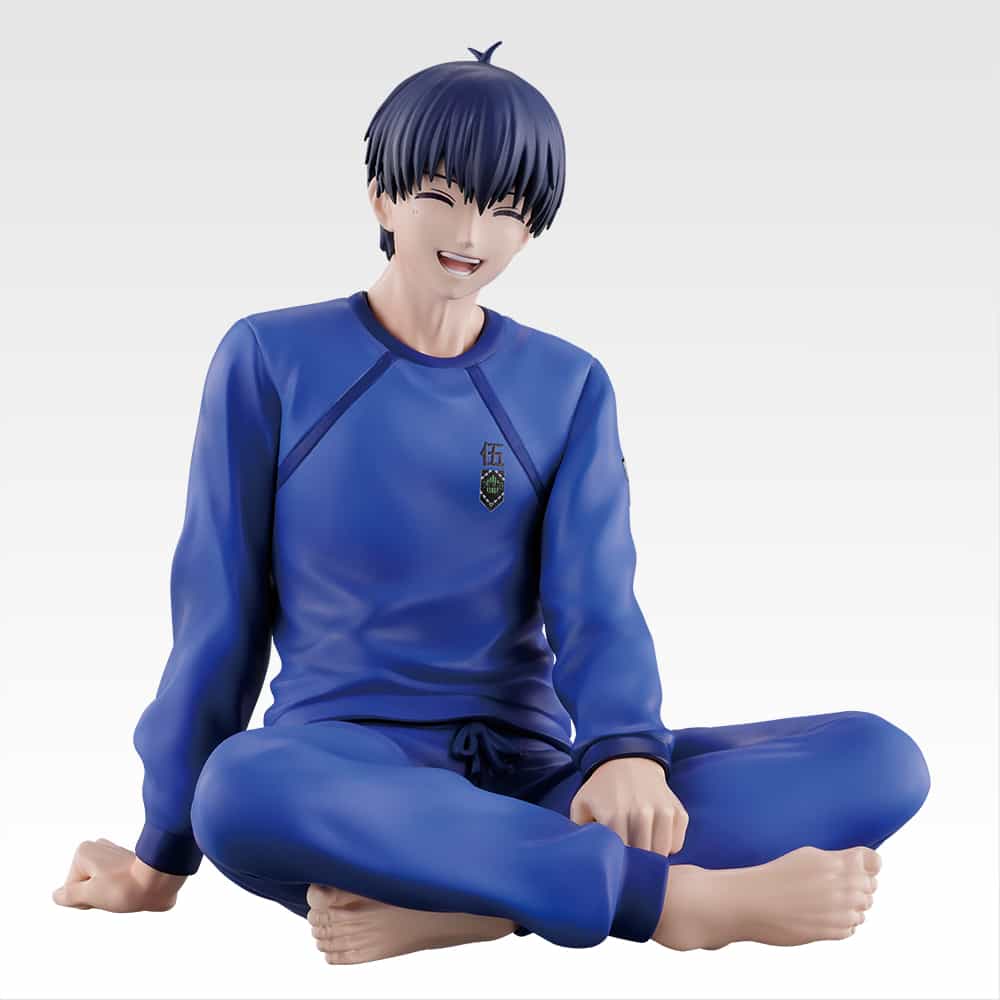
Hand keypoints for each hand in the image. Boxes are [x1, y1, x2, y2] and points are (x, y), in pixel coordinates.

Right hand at [52, 837, 186, 912]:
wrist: (161, 881)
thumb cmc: (125, 887)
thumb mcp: (89, 895)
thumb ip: (69, 895)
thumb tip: (58, 895)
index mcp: (84, 852)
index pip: (70, 890)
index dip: (84, 899)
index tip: (102, 892)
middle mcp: (97, 848)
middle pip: (84, 887)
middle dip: (96, 896)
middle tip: (113, 893)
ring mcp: (112, 855)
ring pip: (98, 887)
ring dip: (108, 896)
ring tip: (125, 891)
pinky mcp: (126, 862)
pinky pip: (113, 884)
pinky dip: (120, 891)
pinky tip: (132, 890)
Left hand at [570, 757, 687, 855]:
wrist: (628, 760)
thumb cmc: (602, 789)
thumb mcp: (581, 805)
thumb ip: (579, 833)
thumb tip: (585, 859)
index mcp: (614, 815)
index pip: (621, 858)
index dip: (618, 864)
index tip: (614, 862)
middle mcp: (641, 813)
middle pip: (643, 859)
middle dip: (636, 863)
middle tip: (629, 857)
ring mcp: (663, 812)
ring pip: (663, 854)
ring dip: (653, 855)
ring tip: (641, 845)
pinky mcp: (679, 812)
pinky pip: (677, 844)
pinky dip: (668, 845)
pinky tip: (655, 834)